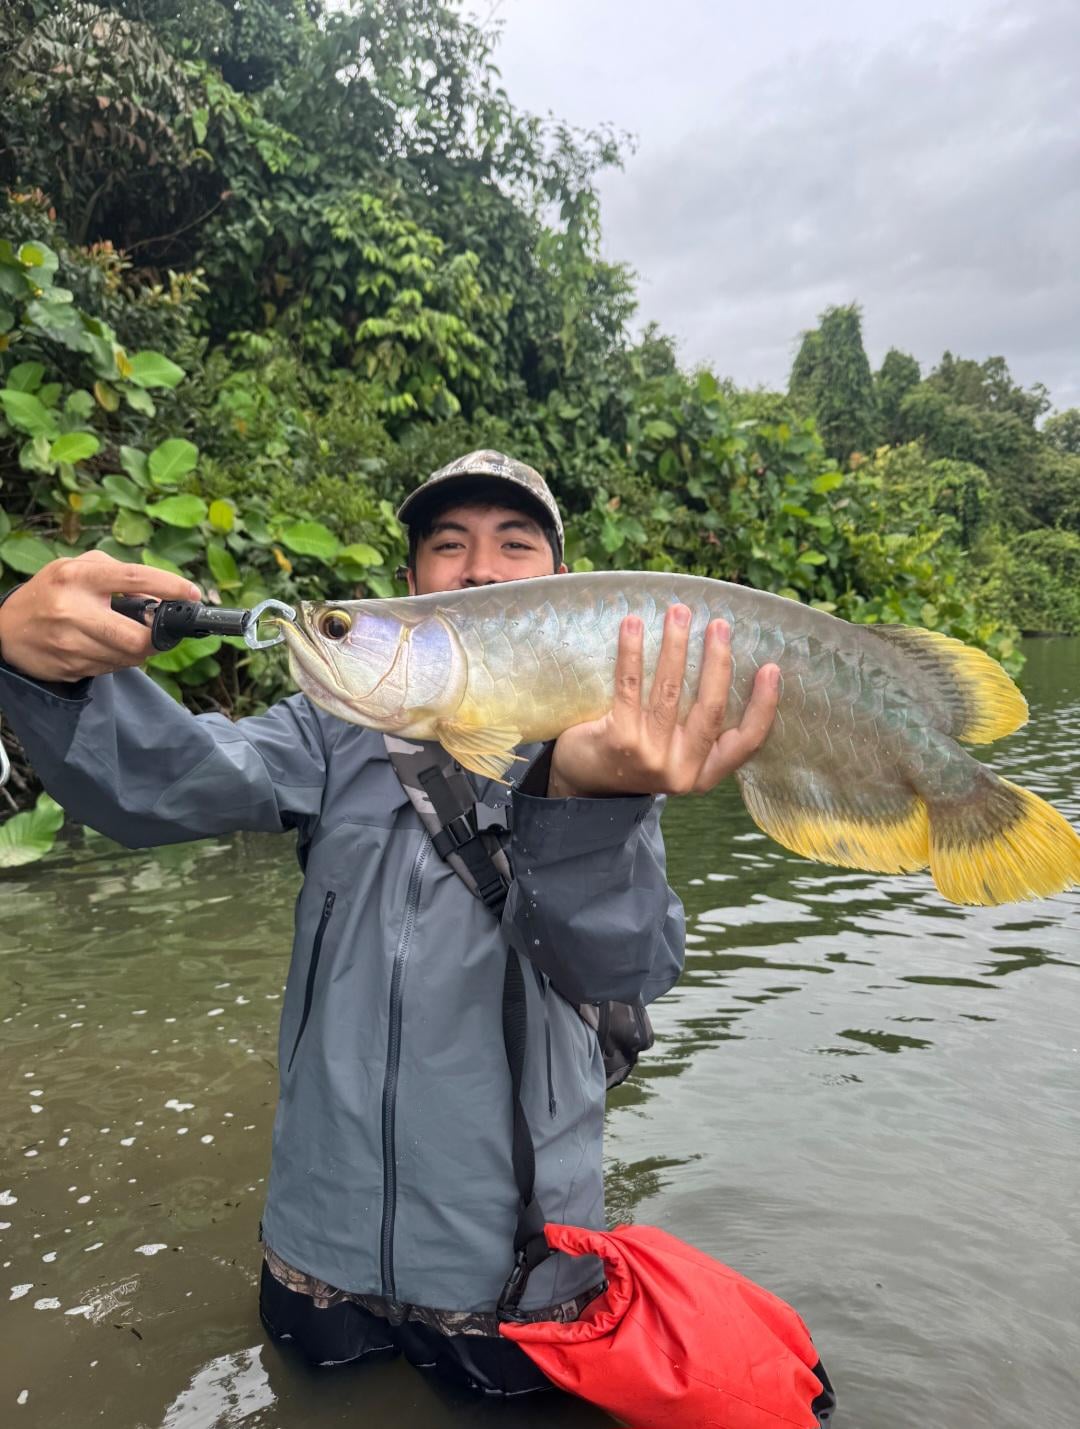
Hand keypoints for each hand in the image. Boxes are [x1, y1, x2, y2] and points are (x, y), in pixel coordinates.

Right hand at [0, 551, 200, 682]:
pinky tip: (104, 647)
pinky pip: (111, 669)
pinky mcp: (69, 667)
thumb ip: (118, 574)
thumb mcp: (78, 568)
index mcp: (78, 577)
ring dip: (138, 650)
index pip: (134, 578)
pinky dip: (118, 660)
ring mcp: (70, 643)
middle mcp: (73, 609)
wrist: (5, 629)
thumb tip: (159, 595)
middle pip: (138, 636)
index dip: (169, 586)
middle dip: (157, 637)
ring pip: (128, 657)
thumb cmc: (51, 592)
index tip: (191, 594)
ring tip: (125, 635)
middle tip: (159, 630)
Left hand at [548, 604, 779, 798]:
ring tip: (679, 612)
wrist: (580, 781)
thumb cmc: (633, 755)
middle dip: (718, 661)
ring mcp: (650, 757)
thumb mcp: (673, 752)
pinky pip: (630, 687)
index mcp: (703, 773)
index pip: (747, 742)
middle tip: (719, 625)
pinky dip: (632, 652)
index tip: (772, 668)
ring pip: (670, 692)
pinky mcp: (619, 741)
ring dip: (676, 646)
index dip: (764, 706)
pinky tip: (633, 625)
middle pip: (711, 709)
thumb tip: (718, 660)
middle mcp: (681, 770)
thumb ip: (695, 726)